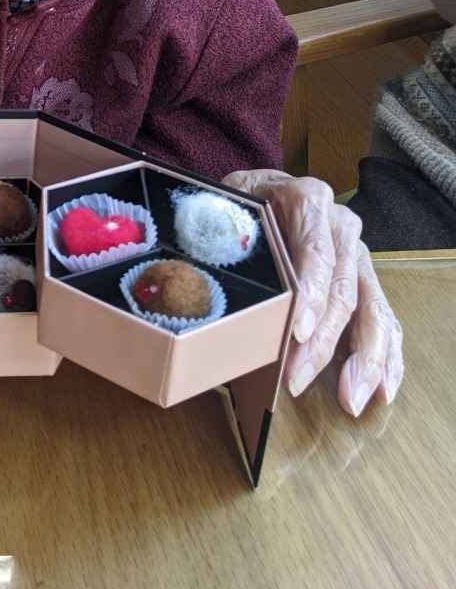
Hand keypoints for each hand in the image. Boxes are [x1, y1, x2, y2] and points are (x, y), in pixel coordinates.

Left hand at [221, 170, 402, 416]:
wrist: (266, 189)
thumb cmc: (242, 202)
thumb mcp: (228, 203)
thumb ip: (222, 229)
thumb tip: (201, 277)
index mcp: (308, 200)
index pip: (315, 252)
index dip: (311, 294)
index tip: (298, 332)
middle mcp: (341, 226)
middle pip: (342, 290)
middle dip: (323, 342)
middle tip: (298, 379)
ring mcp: (357, 254)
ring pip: (372, 309)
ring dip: (364, 359)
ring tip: (349, 399)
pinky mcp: (365, 280)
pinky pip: (385, 319)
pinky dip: (386, 357)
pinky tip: (381, 389)